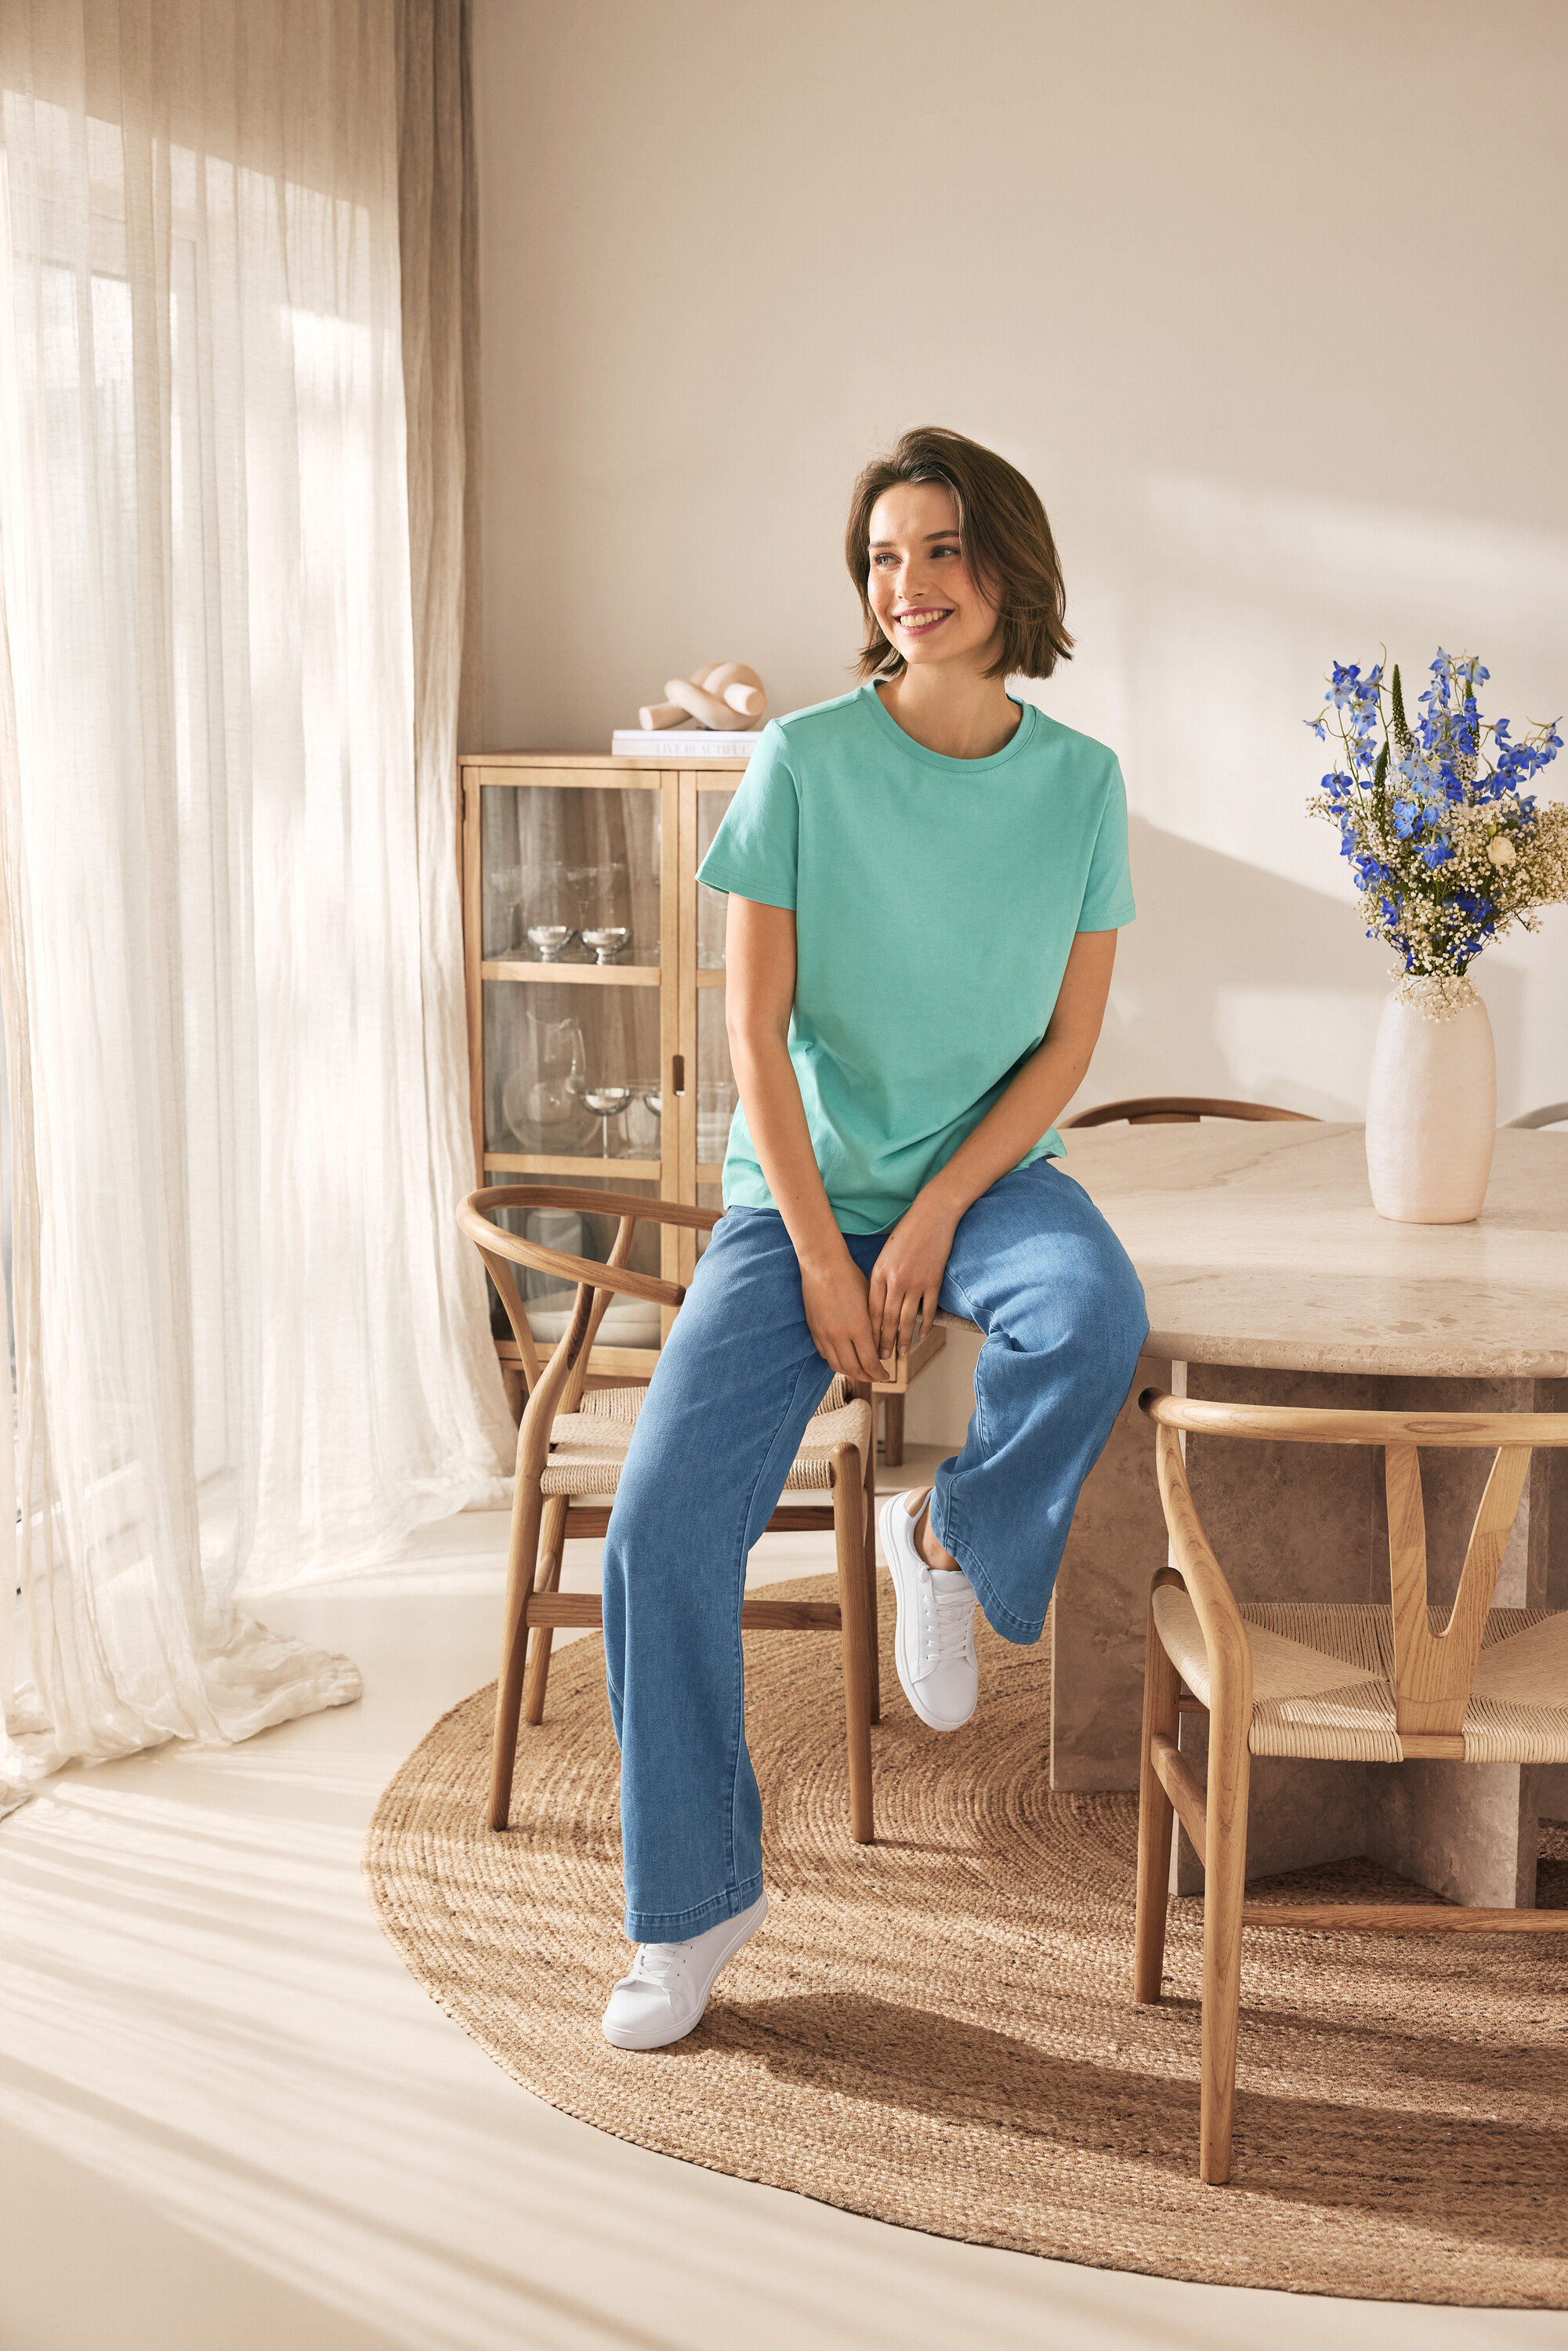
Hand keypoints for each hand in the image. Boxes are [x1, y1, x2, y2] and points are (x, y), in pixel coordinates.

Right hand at [800, 1250, 888, 1383]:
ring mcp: (824, 1334)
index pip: (870, 1363)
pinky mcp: (814, 1330)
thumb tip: (880, 1349)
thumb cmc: (851, 1278)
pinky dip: (836, 1360)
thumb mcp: (870, 1302)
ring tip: (861, 1370)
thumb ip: (875, 1328)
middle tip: (876, 1377)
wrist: (823, 1265)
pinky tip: (844, 1356)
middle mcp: (839, 1335)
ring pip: (837, 1365)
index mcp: (858, 1328)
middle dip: (867, 1377)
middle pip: (853, 1370)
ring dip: (851, 1372)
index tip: (886, 1375)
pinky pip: (825, 1354)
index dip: (880, 1374)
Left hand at [868, 1190, 958, 1363]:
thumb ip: (881, 1277)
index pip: (871, 1310)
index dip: (869, 1331)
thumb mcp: (885, 1254)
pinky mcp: (932, 1281)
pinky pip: (927, 1309)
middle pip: (887, 1319)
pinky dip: (925, 1325)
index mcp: (878, 1273)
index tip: (867, 1345)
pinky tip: (921, 1336)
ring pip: (906, 1318)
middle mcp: (894, 1280)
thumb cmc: (906, 1232)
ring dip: (903, 1339)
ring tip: (901, 1353)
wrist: (932, 1215)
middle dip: (883, 1341)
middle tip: (882, 1358)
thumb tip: (878, 1302)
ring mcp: (915, 1282)